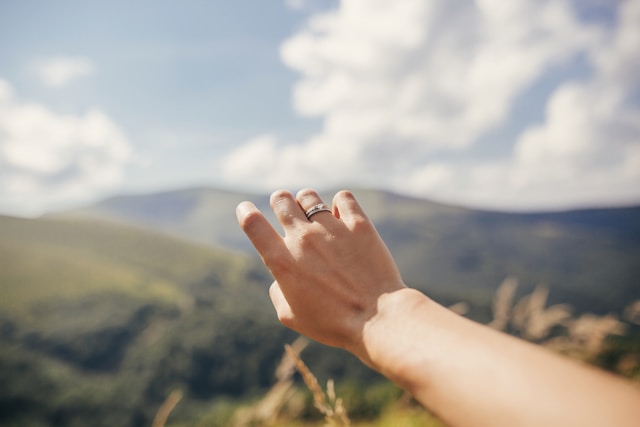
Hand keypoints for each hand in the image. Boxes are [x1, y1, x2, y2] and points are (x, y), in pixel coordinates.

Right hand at [236, 189, 405, 354]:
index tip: (246, 209)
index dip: (244, 212)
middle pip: (280, 199)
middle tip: (286, 209)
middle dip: (279, 202)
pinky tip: (343, 216)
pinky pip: (343, 198)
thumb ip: (277, 291)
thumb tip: (280, 276)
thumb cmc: (333, 323)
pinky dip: (340, 204)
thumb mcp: (291, 317)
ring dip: (307, 202)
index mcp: (281, 261)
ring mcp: (331, 229)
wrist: (377, 318)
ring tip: (315, 214)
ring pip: (309, 196)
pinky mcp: (359, 225)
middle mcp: (303, 239)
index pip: (252, 223)